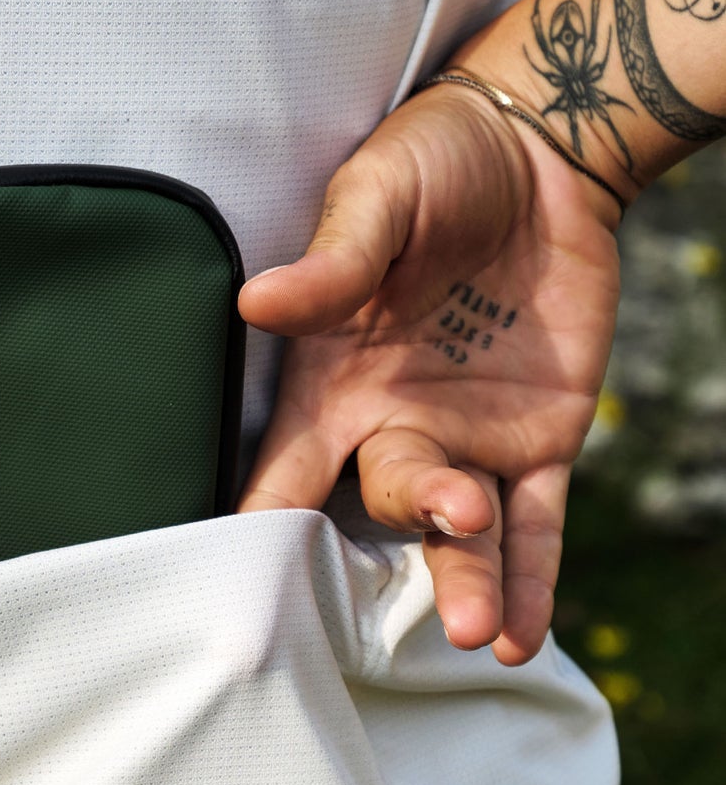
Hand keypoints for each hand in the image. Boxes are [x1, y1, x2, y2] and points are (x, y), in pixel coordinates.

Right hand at [237, 86, 620, 662]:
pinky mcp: (543, 438)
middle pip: (379, 504)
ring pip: (458, 531)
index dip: (260, 531)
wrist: (541, 152)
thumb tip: (257, 304)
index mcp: (331, 379)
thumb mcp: (376, 199)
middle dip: (408, 524)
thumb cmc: (433, 162)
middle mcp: (390, 422)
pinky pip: (536, 526)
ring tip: (474, 627)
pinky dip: (529, 580)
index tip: (241, 592)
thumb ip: (333, 264)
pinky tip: (519, 633)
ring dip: (462, 579)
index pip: (281, 469)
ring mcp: (469, 438)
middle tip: (449, 512)